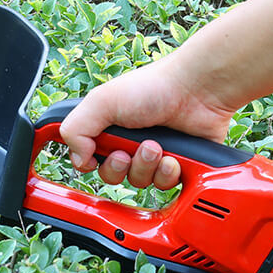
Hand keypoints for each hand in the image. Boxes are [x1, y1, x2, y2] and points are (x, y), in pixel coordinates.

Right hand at [59, 56, 236, 189]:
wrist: (198, 91)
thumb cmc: (153, 87)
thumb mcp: (101, 101)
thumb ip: (75, 129)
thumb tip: (77, 158)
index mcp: (107, 126)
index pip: (86, 156)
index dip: (88, 160)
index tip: (95, 154)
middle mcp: (127, 141)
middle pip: (111, 174)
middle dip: (120, 165)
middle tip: (129, 149)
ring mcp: (152, 154)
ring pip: (138, 181)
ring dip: (145, 166)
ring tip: (156, 147)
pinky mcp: (175, 164)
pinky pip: (163, 184)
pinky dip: (167, 172)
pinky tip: (173, 157)